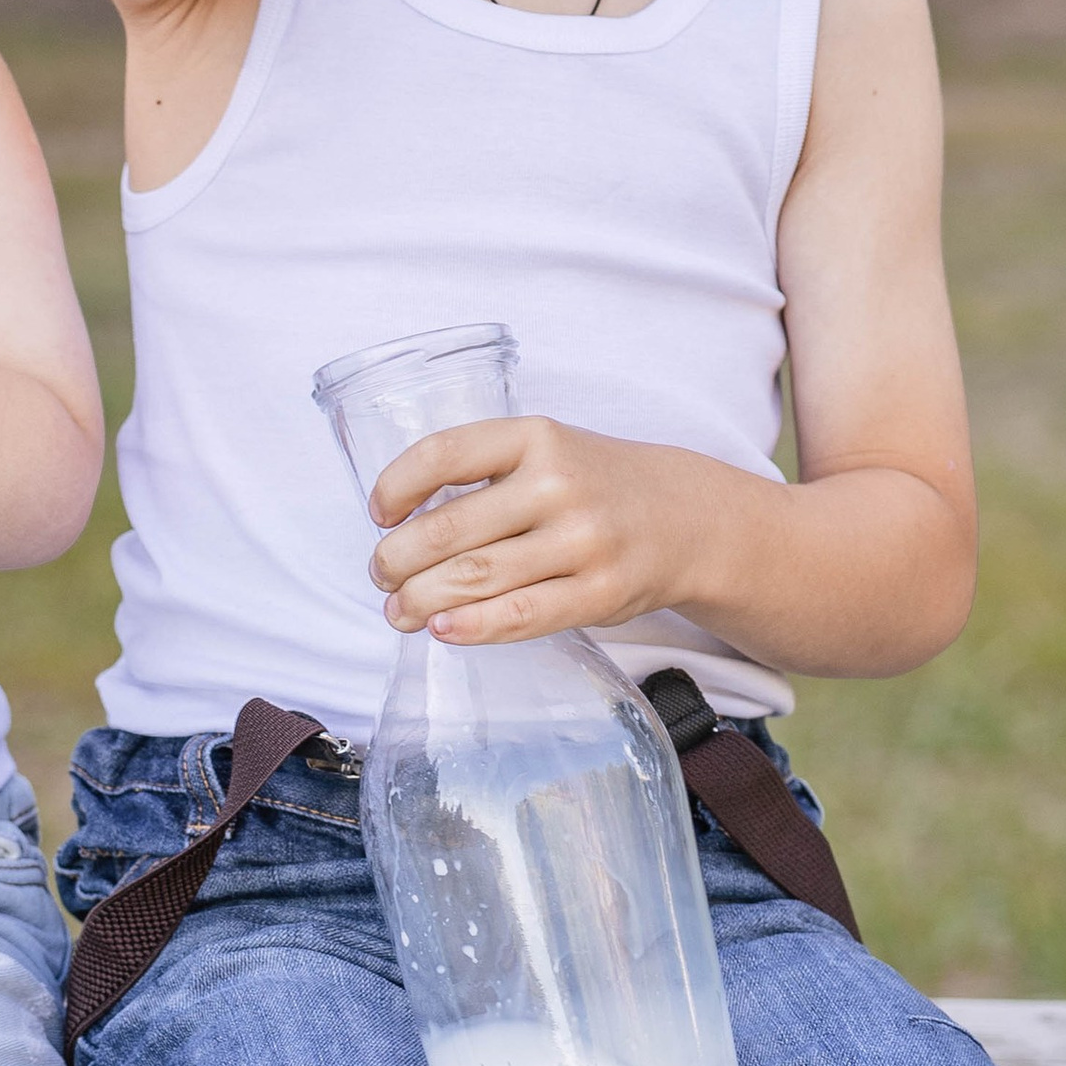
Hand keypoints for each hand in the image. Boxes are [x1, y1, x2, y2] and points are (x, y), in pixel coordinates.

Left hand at [365, 418, 718, 643]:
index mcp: (536, 436)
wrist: (686, 517)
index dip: (395, 487)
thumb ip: (485, 473)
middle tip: (381, 574)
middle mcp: (558, 484)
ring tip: (399, 610)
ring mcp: (582, 541)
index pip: (443, 454)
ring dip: (421, 600)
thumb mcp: (547, 450)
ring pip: (477, 577)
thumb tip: (401, 527)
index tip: (379, 513)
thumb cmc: (595, 485)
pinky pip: (520, 615)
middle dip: (397, 559)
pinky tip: (442, 629)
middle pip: (449, 529)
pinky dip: (471, 627)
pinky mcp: (600, 593)